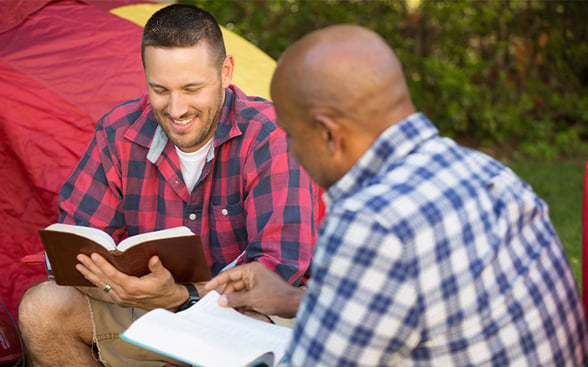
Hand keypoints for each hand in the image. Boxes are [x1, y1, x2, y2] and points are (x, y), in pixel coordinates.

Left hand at [75, 253, 193, 309]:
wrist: (167, 302)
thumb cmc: (165, 287)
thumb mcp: (164, 276)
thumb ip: (157, 267)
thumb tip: (154, 258)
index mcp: (132, 287)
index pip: (113, 274)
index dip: (102, 265)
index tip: (94, 255)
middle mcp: (123, 294)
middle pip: (103, 279)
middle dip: (91, 267)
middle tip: (80, 257)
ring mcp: (120, 299)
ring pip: (101, 285)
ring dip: (90, 275)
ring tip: (79, 266)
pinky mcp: (120, 300)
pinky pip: (105, 290)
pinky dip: (96, 282)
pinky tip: (90, 276)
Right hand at [205, 262, 303, 317]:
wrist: (293, 304)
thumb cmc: (277, 296)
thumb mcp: (253, 298)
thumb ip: (235, 299)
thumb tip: (221, 300)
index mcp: (251, 270)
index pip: (229, 273)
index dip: (217, 281)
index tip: (208, 288)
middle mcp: (253, 274)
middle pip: (234, 284)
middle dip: (228, 295)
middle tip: (221, 306)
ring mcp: (257, 283)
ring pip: (240, 292)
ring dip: (236, 301)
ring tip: (234, 310)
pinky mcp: (260, 292)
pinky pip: (246, 297)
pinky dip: (243, 303)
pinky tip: (242, 311)